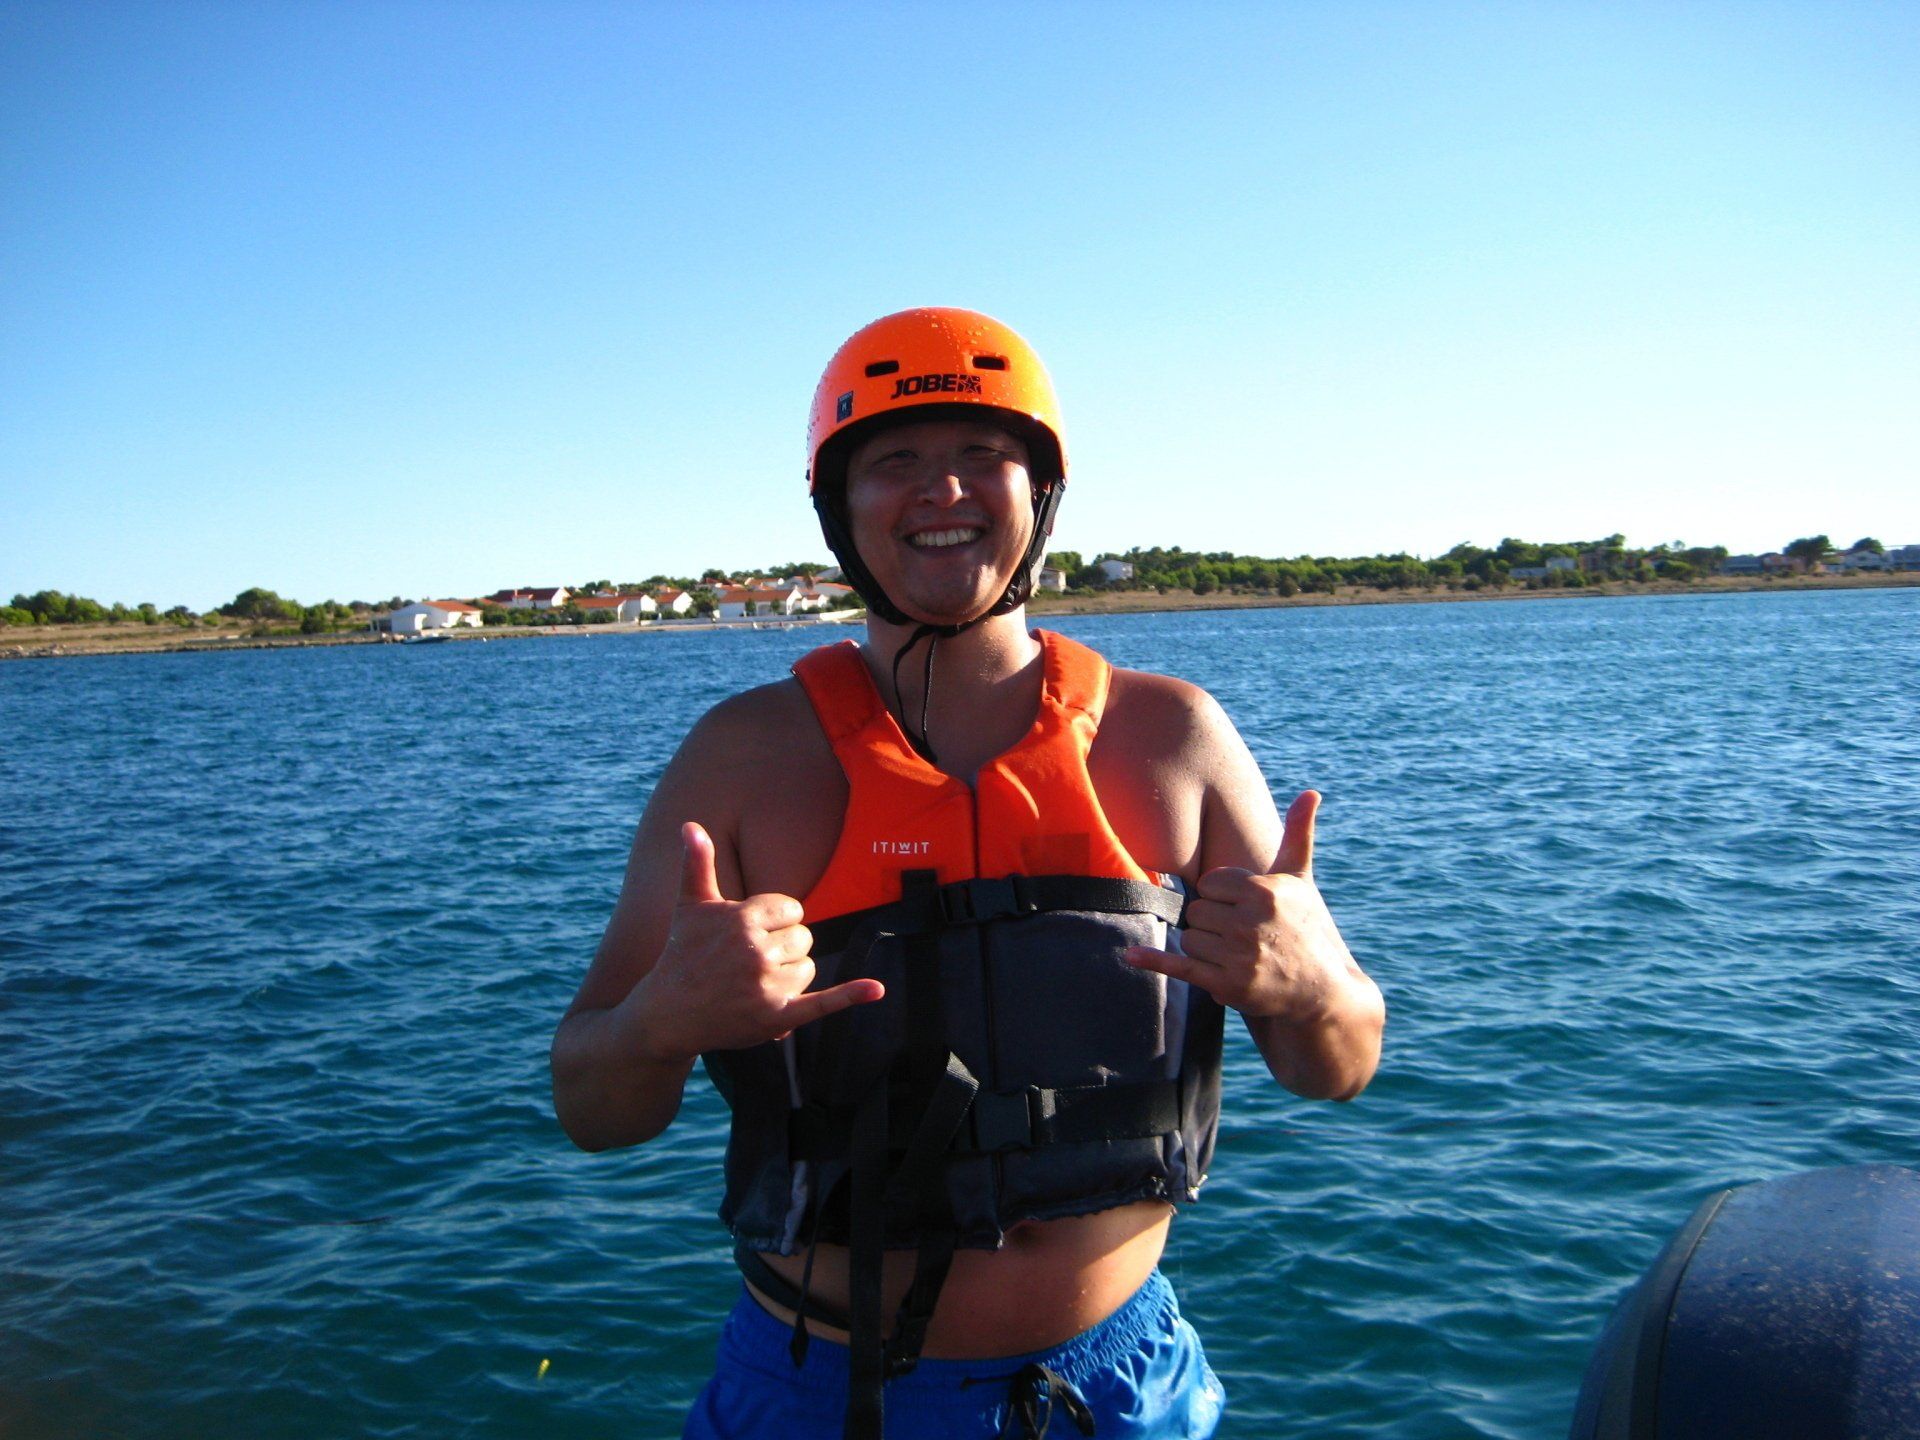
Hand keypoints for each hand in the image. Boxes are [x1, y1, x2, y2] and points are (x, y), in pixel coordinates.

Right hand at [630, 822, 884, 1060]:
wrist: (667, 1016)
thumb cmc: (680, 954)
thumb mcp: (690, 906)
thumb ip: (698, 863)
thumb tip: (690, 824)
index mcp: (743, 918)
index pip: (793, 910)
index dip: (775, 922)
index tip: (749, 935)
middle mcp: (756, 950)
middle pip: (803, 938)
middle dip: (782, 949)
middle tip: (747, 964)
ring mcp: (767, 986)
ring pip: (809, 967)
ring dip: (790, 975)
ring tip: (755, 984)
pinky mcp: (776, 1017)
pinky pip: (822, 1002)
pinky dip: (851, 996)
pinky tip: (876, 990)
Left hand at [1124, 791, 1353, 1021]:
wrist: (1321, 990)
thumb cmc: (1308, 928)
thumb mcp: (1301, 881)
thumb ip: (1297, 834)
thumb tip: (1311, 792)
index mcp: (1263, 892)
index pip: (1209, 883)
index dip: (1222, 895)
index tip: (1243, 907)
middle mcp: (1249, 923)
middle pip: (1196, 911)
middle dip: (1213, 922)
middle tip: (1242, 935)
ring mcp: (1238, 956)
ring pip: (1189, 939)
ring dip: (1206, 948)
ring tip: (1238, 954)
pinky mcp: (1228, 985)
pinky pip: (1181, 967)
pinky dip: (1154, 961)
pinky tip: (1130, 954)